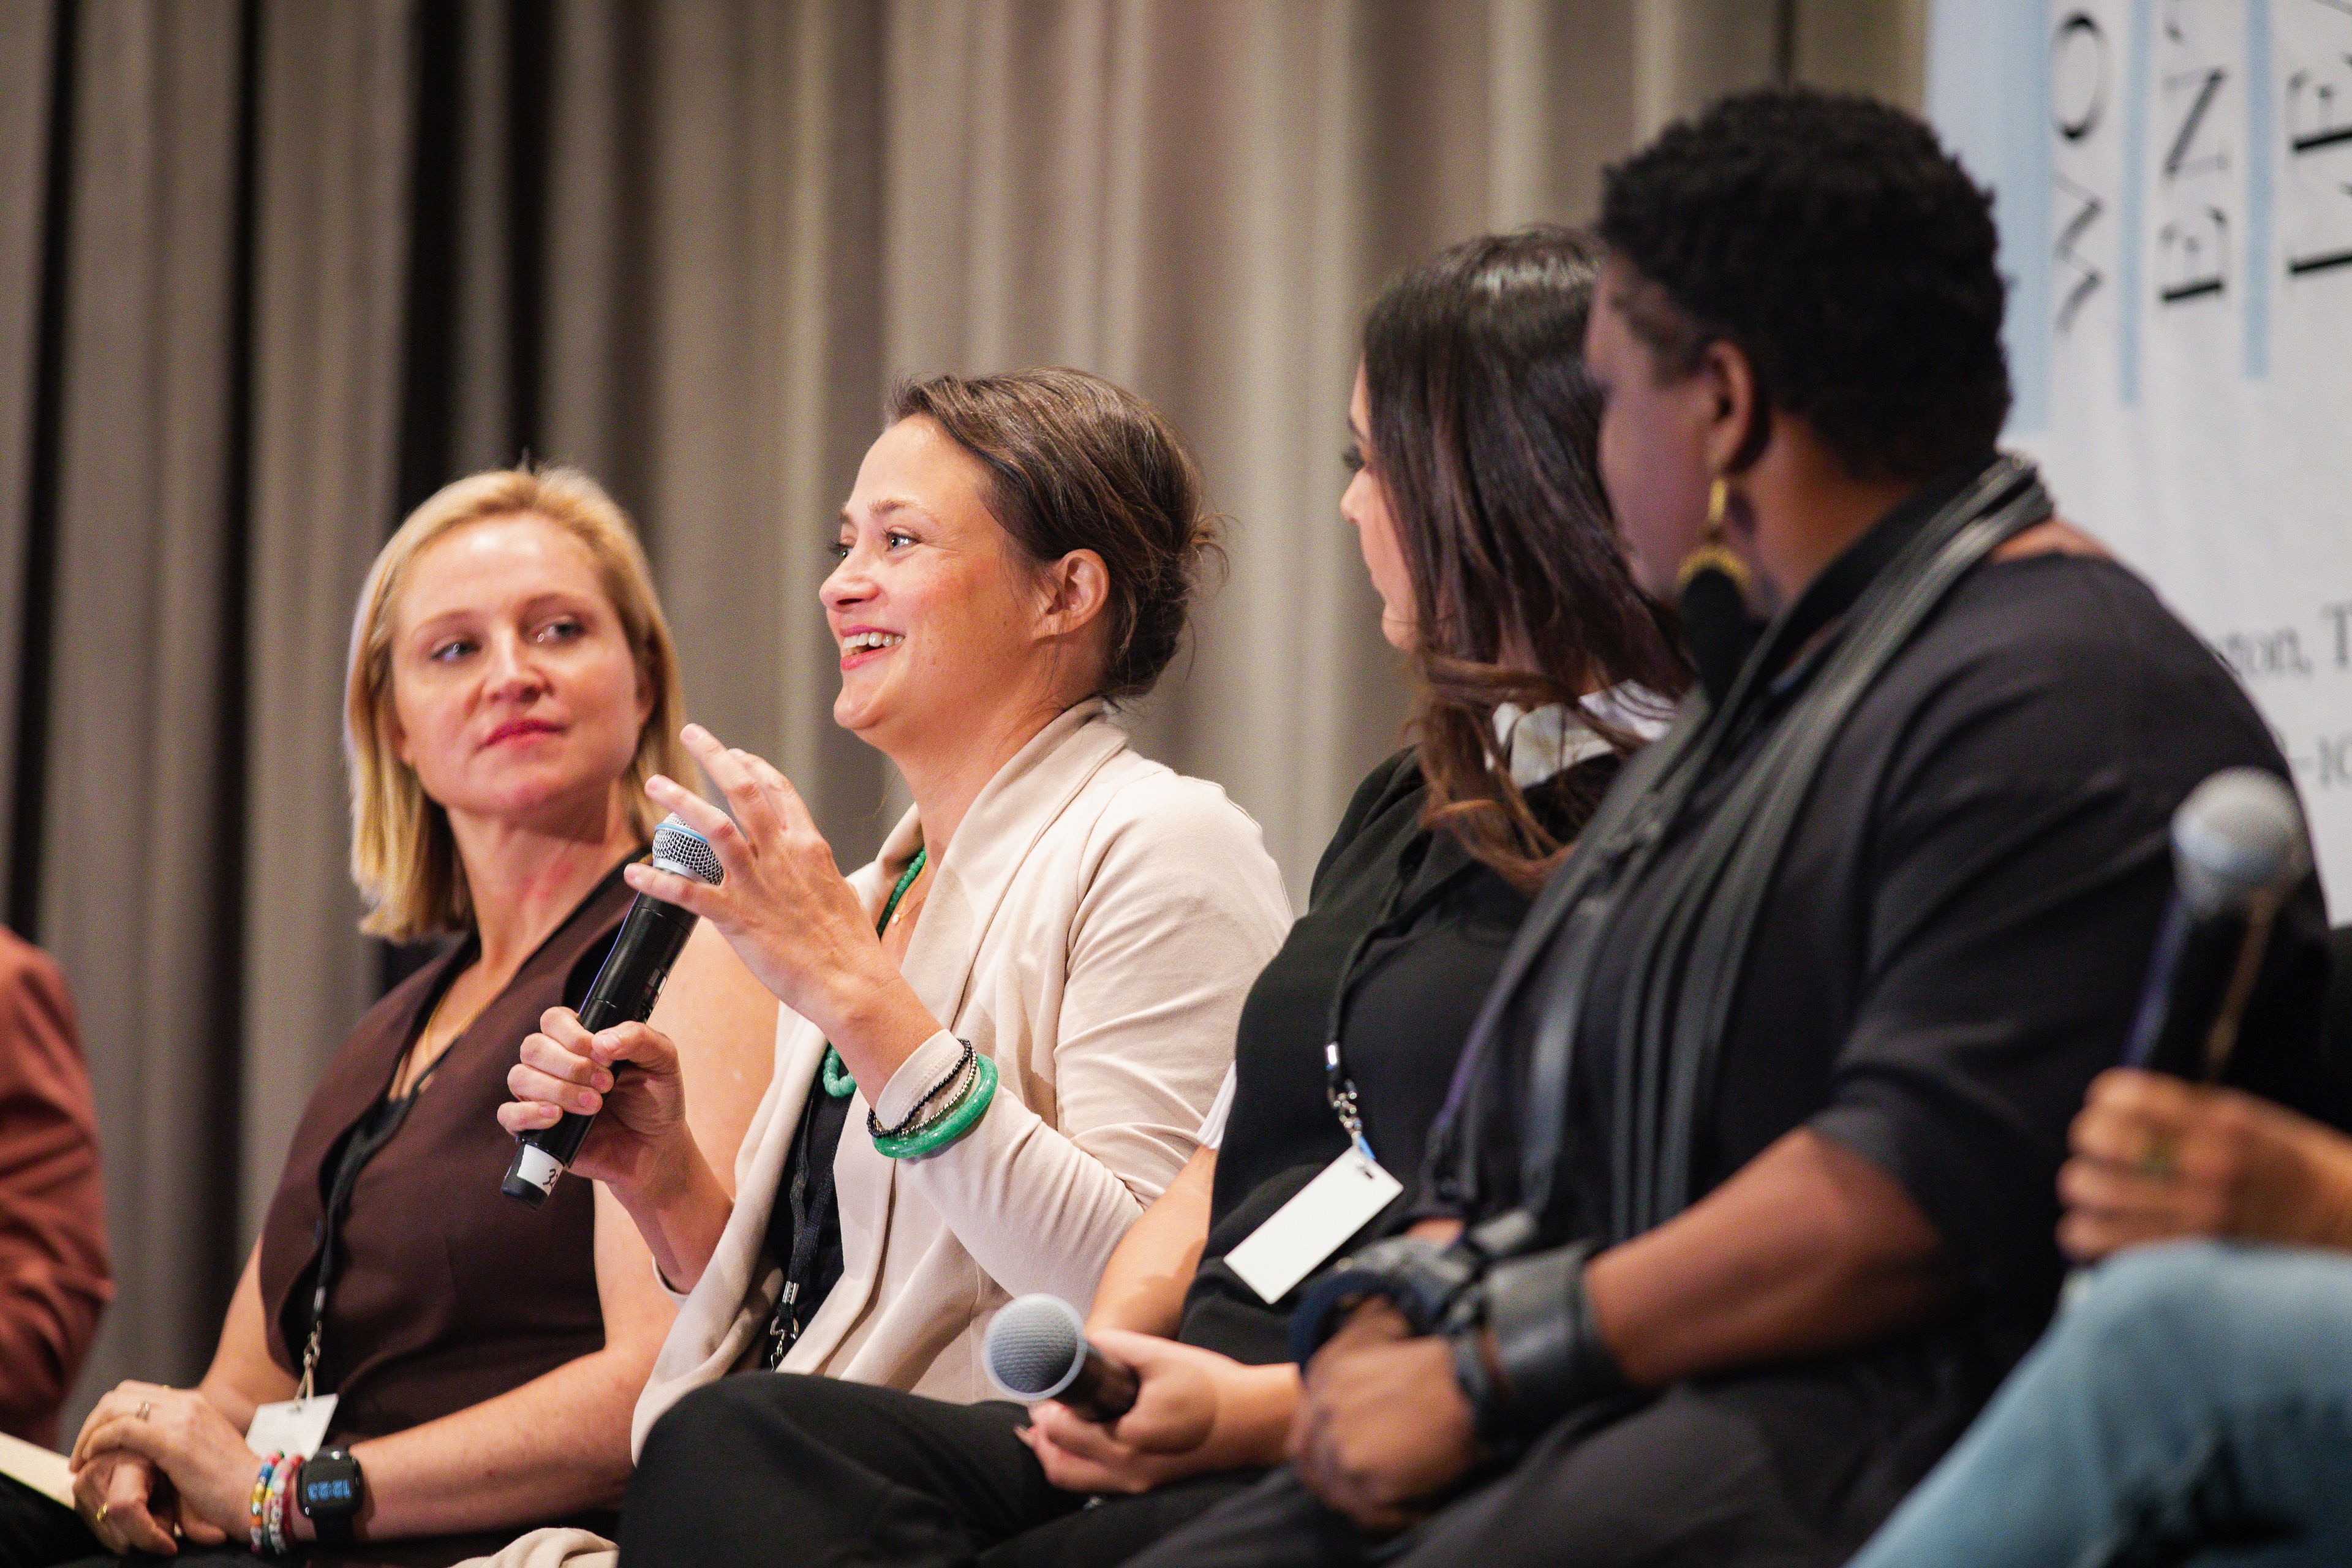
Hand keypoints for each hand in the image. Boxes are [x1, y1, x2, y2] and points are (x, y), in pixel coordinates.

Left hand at [71, 1384, 254, 1547]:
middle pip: (121, 1394)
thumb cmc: (230, 1485)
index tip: (96, 1444)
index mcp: (194, 1403)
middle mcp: (187, 1402)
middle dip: (93, 1421)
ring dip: (89, 1432)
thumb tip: (142, 1448)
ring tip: (82, 1458)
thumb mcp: (202, 1452)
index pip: (137, 1393)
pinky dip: (97, 1442)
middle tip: (83, 1451)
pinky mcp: (173, 1440)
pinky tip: (92, 1459)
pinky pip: (121, 1429)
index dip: (108, 1416)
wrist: (258, 1494)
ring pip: (115, 1406)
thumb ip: (177, 1440)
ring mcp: (181, 1418)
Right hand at [501, 1008, 693, 1195]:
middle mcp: (554, 1064)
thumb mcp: (662, 1061)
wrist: (656, 1147)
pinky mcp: (535, 1129)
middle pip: (533, 1046)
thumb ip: (640, 1039)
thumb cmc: (656, 1098)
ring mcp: (541, 1095)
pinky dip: (527, 1113)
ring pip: (519, 1077)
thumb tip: (601, 1041)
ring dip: (557, 1089)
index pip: (554, 1020)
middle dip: (570, 1065)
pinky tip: (557, 1117)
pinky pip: (508, 1114)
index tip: (605, 1055)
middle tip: (607, 1084)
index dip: (574, 1034)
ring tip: (595, 1105)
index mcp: (580, 1041)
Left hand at [627, 725, 937, 1083]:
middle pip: (744, 790)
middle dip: (716, 757)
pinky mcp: (738, 917)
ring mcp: (758, 884)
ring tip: (657, 784)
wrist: (852, 981)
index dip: (754, 766)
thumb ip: (815, 871)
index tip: (736, 753)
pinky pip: (689, 893)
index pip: (779, 791)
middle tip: (693, 734)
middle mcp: (782, 855)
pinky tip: (635, 873)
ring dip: (682, 801)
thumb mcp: (838, 891)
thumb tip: (807, 865)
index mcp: (809, 847)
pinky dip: (658, 881)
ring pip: (713, 827)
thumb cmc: (850, 945)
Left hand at [1018, 1332, 1271, 1494]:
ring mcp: (1137, 1486)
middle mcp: (1127, 1472)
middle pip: (1059, 1464)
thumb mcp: (1160, 1354)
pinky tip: (1084, 1440)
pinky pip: (1096, 1484)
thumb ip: (1114, 1346)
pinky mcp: (1147, 1488)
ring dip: (1057, 1454)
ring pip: (1074, 1480)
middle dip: (1043, 1435)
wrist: (1254, 1421)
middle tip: (1041, 1409)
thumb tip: (1081, 1344)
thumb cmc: (1211, 1385)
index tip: (1043, 1391)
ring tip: (1053, 1426)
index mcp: (1126, 1439)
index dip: (1045, 1408)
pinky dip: (1080, 1465)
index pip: (1061, 1430)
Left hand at [1288, 1299, 1477, 1533]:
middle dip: (1342, 1487)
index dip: (1324, 1461)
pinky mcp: (1367, 1477)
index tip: (1347, 1471)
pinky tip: (1418, 1507)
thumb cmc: (1438, 1368)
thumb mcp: (1379, 1344)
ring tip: (1404, 1500)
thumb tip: (1346, 1418)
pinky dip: (1395, 1517)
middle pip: (1317, 1470)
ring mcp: (1342, 1447)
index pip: (1304, 1437)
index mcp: (1325, 1379)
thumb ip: (1348, 1381)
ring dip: (1371, 1504)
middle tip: (1375, 1493)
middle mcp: (1324, 1412)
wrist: (1470, 1385)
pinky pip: (1371, 1515)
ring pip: (1341, 1496)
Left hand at [2060, 1067, 2351, 1260]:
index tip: (2102, 1113)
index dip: (2102, 1104)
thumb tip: (2117, 1105)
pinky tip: (2090, 1230)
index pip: (2127, 1097)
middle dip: (2088, 1144)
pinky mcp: (2192, 1255)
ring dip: (2083, 1190)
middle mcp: (2210, 1164)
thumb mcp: (2253, 1124)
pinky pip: (2107, 1242)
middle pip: (2102, 1140)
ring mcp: (2200, 1212)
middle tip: (2093, 1154)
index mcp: (2224, 1122)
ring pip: (2093, 1191)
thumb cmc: (2293, 1173)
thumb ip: (2190, 1114)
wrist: (2346, 1226)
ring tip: (2091, 1194)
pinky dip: (2086, 1233)